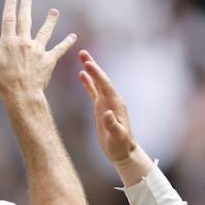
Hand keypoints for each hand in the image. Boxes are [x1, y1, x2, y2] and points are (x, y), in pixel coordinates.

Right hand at [0, 0, 75, 98]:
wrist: (21, 95)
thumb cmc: (0, 82)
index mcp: (8, 42)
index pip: (8, 19)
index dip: (10, 6)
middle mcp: (24, 42)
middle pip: (25, 21)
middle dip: (26, 7)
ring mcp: (38, 50)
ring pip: (45, 31)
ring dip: (50, 20)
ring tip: (54, 12)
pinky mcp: (48, 60)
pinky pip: (59, 49)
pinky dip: (67, 42)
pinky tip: (73, 36)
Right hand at [78, 50, 151, 179]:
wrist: (123, 151)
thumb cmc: (121, 145)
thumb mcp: (117, 136)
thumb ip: (112, 125)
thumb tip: (106, 113)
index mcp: (116, 104)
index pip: (105, 85)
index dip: (97, 74)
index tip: (87, 64)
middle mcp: (112, 100)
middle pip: (101, 79)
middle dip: (92, 66)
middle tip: (83, 53)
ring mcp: (106, 103)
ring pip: (97, 83)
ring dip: (90, 70)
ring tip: (82, 57)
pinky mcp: (101, 108)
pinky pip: (93, 92)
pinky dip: (88, 83)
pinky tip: (82, 75)